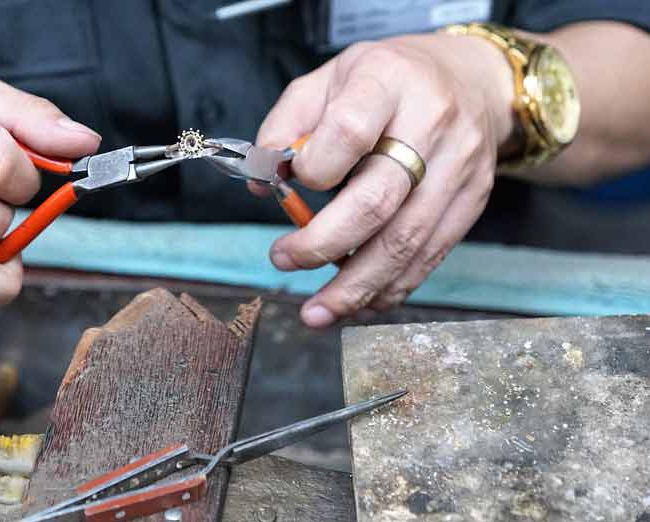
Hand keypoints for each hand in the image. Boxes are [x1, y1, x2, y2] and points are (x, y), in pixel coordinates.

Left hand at [257, 33, 514, 326]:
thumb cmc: (387, 81)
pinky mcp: (472, 202)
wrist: (471, 81)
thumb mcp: (329, 78)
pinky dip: (390, 288)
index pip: (348, 131)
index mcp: (388, 81)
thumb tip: (263, 183)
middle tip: (284, 261)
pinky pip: (429, 256)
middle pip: (378, 201)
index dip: (314, 169)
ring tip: (317, 311)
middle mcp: (431, 124)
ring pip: (406, 241)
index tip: (290, 184)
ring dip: (356, 286)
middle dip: (324, 245)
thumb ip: (287, 125)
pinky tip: (358, 303)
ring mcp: (459, 167)